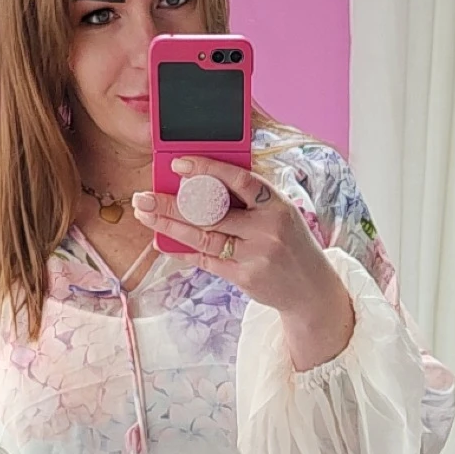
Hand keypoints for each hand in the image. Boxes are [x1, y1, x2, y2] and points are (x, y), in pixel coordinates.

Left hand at [130, 156, 353, 360]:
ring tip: (145, 215)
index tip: (179, 164)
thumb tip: (202, 185)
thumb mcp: (281, 214)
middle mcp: (268, 228)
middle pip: (212, 211)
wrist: (311, 290)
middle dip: (172, 203)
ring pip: (204, 237)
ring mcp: (256, 254)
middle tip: (143, 196)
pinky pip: (207, 260)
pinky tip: (163, 242)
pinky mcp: (246, 277)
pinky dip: (183, 251)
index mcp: (277, 204)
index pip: (239, 180)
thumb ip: (250, 200)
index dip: (207, 169)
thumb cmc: (290, 244)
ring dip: (169, 225)